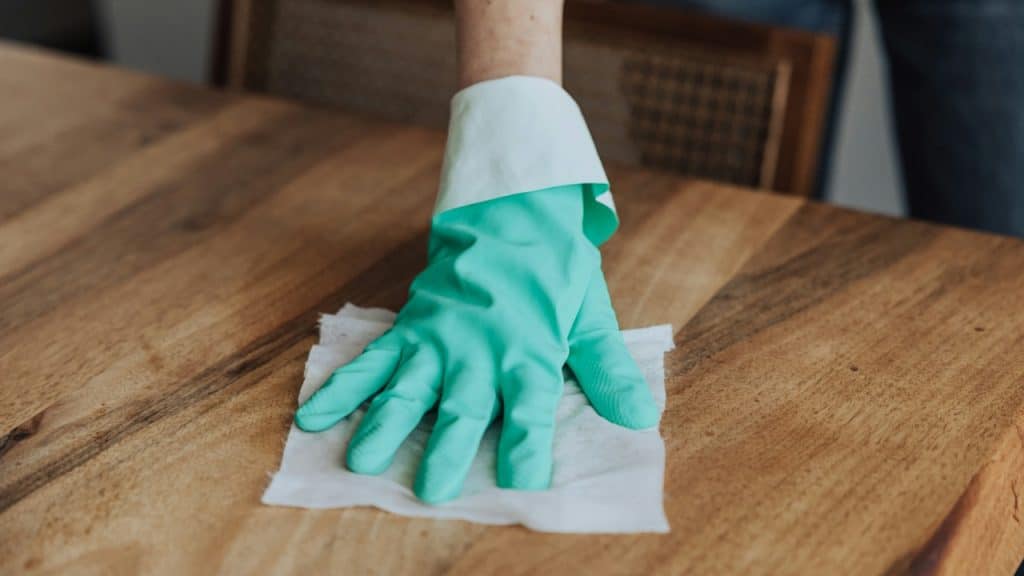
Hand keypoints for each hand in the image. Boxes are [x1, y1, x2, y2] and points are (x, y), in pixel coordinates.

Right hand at [294, 184, 656, 502]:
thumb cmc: (555, 270)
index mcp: (529, 353)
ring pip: (408, 390)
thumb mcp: (589, 317)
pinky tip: (314, 416)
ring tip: (361, 463)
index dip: (527, 449)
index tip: (523, 483)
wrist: (513, 208)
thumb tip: (638, 417)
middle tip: (431, 492)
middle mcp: (480, 352)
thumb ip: (606, 369)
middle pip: (464, 410)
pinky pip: (373, 361)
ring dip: (385, 426)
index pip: (530, 412)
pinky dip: (343, 387)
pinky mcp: (410, 326)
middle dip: (448, 452)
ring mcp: (439, 340)